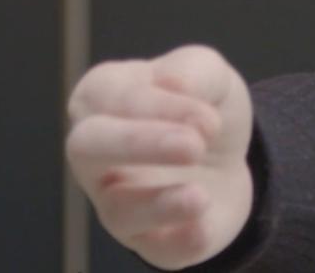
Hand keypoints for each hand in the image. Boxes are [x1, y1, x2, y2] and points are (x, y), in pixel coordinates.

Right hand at [67, 43, 256, 270]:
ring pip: (117, 209)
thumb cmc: (199, 106)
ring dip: (158, 204)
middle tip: (193, 146)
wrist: (226, 158)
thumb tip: (172, 83)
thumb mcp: (208, 73)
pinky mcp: (147, 238)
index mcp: (101, 96)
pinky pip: (155, 246)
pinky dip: (179, 240)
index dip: (160, 107)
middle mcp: (95, 152)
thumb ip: (192, 69)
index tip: (210, 119)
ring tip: (200, 196)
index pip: (111, 98)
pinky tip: (203, 226)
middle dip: (137, 144)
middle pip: (87, 147)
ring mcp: (114, 200)